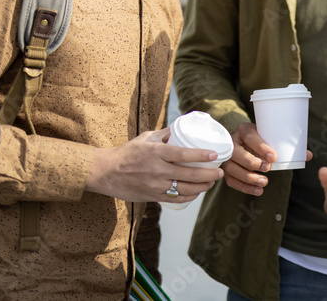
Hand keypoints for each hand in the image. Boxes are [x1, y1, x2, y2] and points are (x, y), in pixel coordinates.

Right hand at [86, 128, 223, 205]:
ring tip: (212, 182)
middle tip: (220, 172)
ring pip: (184, 189)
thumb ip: (165, 134)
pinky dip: (189, 197)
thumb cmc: (127, 152)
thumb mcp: (146, 137)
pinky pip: (175, 199)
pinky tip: (197, 192)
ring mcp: (155, 185)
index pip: (183, 155)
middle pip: (189, 175)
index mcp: (156, 152)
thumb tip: (183, 127)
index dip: (201, 156)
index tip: (215, 155)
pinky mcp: (152, 196)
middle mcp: (157, 170)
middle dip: (209, 174)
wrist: (106, 172)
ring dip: (202, 187)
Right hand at [220, 122, 312, 195]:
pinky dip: (244, 187)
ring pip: (233, 169)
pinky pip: (231, 180)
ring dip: (248, 177)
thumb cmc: (261, 138)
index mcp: (245, 130)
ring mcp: (227, 157)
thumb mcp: (270, 137)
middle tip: (268, 169)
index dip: (262, 148)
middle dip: (253, 163)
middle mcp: (233, 142)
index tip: (274, 157)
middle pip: (238, 154)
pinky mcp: (226, 169)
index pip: (251, 138)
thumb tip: (308, 155)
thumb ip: (287, 146)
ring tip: (264, 182)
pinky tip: (257, 191)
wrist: (244, 141)